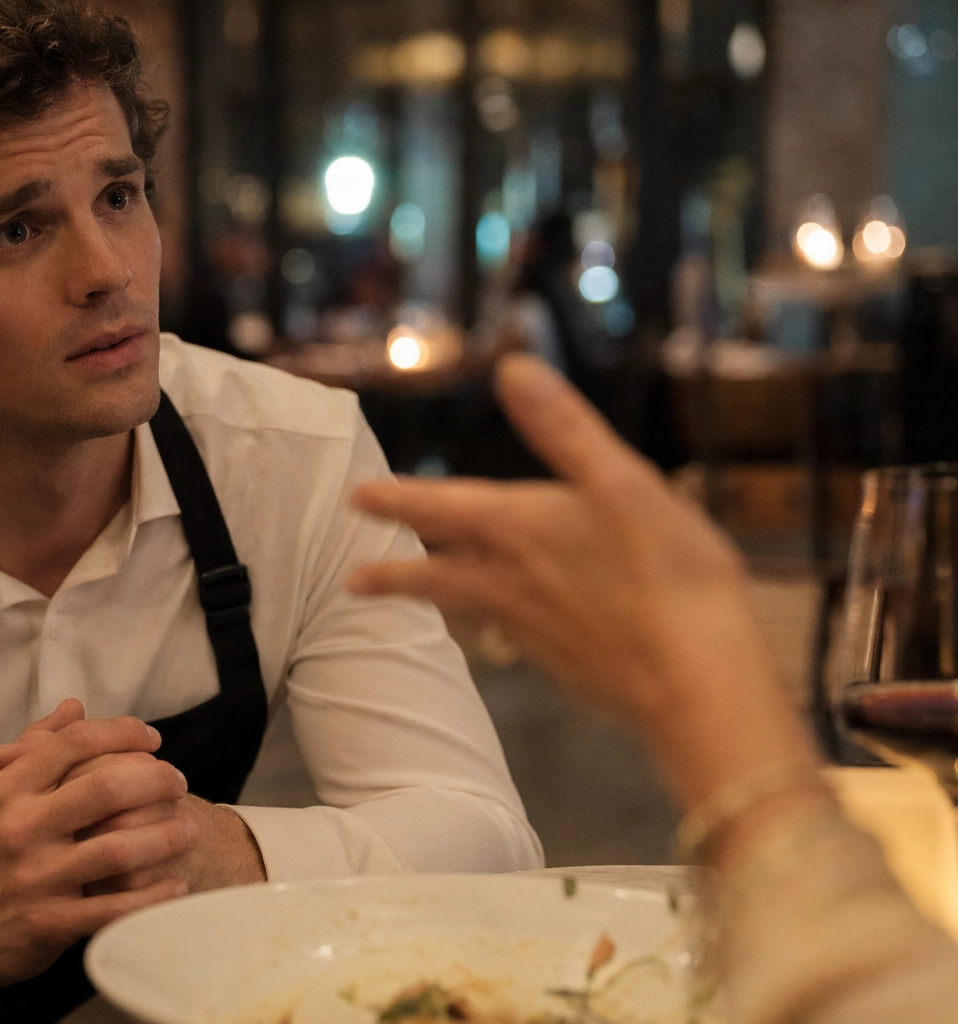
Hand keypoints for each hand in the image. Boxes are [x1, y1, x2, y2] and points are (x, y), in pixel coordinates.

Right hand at [0, 706, 264, 893]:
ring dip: (166, 837)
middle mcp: (20, 828)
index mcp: (7, 789)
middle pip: (104, 788)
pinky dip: (154, 895)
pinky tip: (176, 885)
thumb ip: (33, 748)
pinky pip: (116, 907)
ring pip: (118, 849)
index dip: (122, 733)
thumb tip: (75, 707)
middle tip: (179, 782)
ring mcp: (36, 877)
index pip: (74, 744)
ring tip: (190, 831)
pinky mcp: (51, 922)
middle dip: (156, 780)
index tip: (153, 740)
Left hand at [347, 355, 821, 816]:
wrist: (695, 682)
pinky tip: (504, 629)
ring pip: (468, 609)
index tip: (358, 499)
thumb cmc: (666, 573)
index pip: (441, 509)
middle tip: (354, 579)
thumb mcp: (622, 481)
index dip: (398, 500)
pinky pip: (510, 638)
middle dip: (395, 572)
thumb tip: (513, 368)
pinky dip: (491, 627)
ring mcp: (533, 630)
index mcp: (519, 530)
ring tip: (413, 603)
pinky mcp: (562, 663)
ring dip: (435, 600)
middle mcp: (510, 582)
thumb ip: (564, 428)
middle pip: (438, 574)